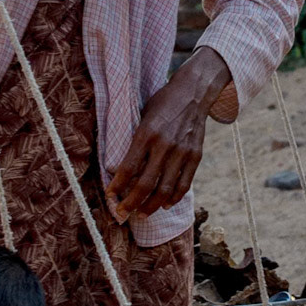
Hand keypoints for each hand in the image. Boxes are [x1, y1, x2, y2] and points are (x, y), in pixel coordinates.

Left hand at [105, 48, 231, 222]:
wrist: (193, 92)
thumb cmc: (162, 103)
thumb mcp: (142, 116)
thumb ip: (135, 142)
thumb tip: (121, 169)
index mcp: (146, 133)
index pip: (128, 168)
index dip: (117, 186)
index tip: (110, 196)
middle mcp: (164, 144)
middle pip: (146, 184)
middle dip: (131, 203)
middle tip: (123, 214)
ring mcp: (182, 151)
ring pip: (165, 189)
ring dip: (151, 206)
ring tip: (142, 214)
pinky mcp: (195, 156)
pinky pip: (184, 184)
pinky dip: (173, 198)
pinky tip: (165, 204)